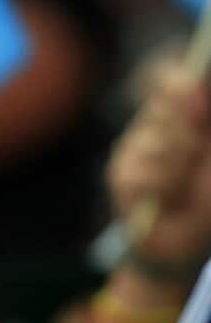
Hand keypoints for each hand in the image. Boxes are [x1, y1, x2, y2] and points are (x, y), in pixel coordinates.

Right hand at [108, 60, 210, 268]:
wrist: (183, 244)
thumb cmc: (207, 198)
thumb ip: (204, 126)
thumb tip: (196, 89)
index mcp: (181, 116)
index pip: (166, 79)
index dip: (174, 78)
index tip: (192, 83)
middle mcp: (154, 126)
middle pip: (166, 106)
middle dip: (190, 129)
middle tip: (198, 153)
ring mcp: (135, 148)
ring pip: (158, 142)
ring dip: (182, 166)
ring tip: (186, 188)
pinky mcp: (121, 174)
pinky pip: (145, 173)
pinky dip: (166, 188)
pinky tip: (169, 200)